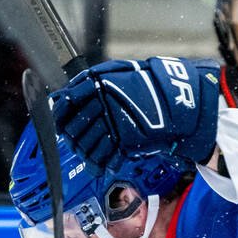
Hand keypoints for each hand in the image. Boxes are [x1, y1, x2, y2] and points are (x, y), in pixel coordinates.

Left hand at [50, 57, 220, 170]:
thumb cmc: (150, 85)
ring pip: (86, 143)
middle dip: (72, 136)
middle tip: (74, 140)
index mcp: (98, 82)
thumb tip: (67, 95)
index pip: (67, 101)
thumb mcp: (119, 73)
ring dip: (84, 152)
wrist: (179, 100)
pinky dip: (99, 163)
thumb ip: (94, 82)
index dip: (59, 114)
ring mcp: (112, 122)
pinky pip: (103, 156)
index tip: (59, 122)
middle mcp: (102, 102)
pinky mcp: (124, 139)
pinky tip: (100, 165)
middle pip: (74, 126)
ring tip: (87, 154)